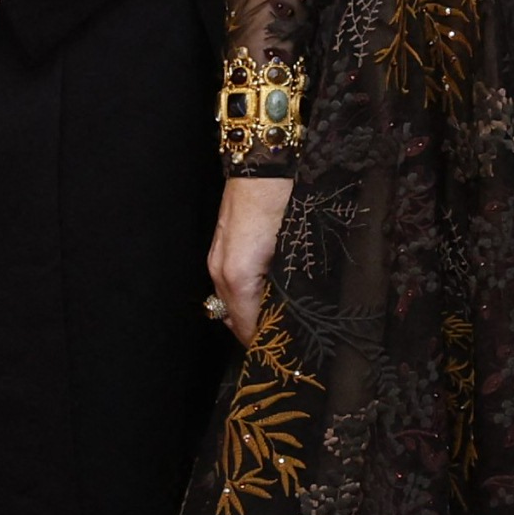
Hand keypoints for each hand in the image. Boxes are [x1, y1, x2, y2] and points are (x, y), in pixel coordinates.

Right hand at [206, 175, 292, 340]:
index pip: (248, 328)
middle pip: (235, 320)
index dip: (268, 342)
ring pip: (231, 303)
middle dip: (259, 331)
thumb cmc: (283, 200)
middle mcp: (219, 271)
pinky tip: (270, 292)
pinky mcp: (222, 247)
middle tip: (291, 339)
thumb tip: (296, 317)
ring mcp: (217, 258)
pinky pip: (230, 285)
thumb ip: (289, 289)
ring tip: (283, 318)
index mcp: (237, 277)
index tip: (290, 353)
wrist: (264, 161)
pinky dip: (247, 297)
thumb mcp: (293, 249)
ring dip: (253, 314)